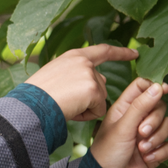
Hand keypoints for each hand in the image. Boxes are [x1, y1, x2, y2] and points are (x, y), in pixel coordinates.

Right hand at [25, 45, 139, 121]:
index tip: (135, 53)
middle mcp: (84, 62)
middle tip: (65, 102)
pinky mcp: (94, 89)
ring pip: (100, 99)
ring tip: (65, 105)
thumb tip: (101, 81)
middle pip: (101, 84)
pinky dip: (86, 116)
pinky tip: (71, 111)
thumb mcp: (55, 75)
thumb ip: (77, 73)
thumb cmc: (36, 95)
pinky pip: (99, 110)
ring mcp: (90, 75)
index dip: (121, 52)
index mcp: (74, 56)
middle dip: (90, 98)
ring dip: (86, 107)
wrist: (31, 104)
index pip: (103, 51)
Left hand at [90, 78, 167, 167]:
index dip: (154, 86)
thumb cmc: (107, 153)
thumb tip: (159, 86)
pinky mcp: (155, 151)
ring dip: (158, 138)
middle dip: (155, 119)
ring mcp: (147, 135)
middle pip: (159, 106)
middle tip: (141, 132)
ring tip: (142, 149)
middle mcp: (137, 119)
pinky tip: (147, 159)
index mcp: (124, 109)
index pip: (142, 87)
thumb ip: (141, 106)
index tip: (164, 89)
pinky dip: (161, 152)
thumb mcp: (122, 127)